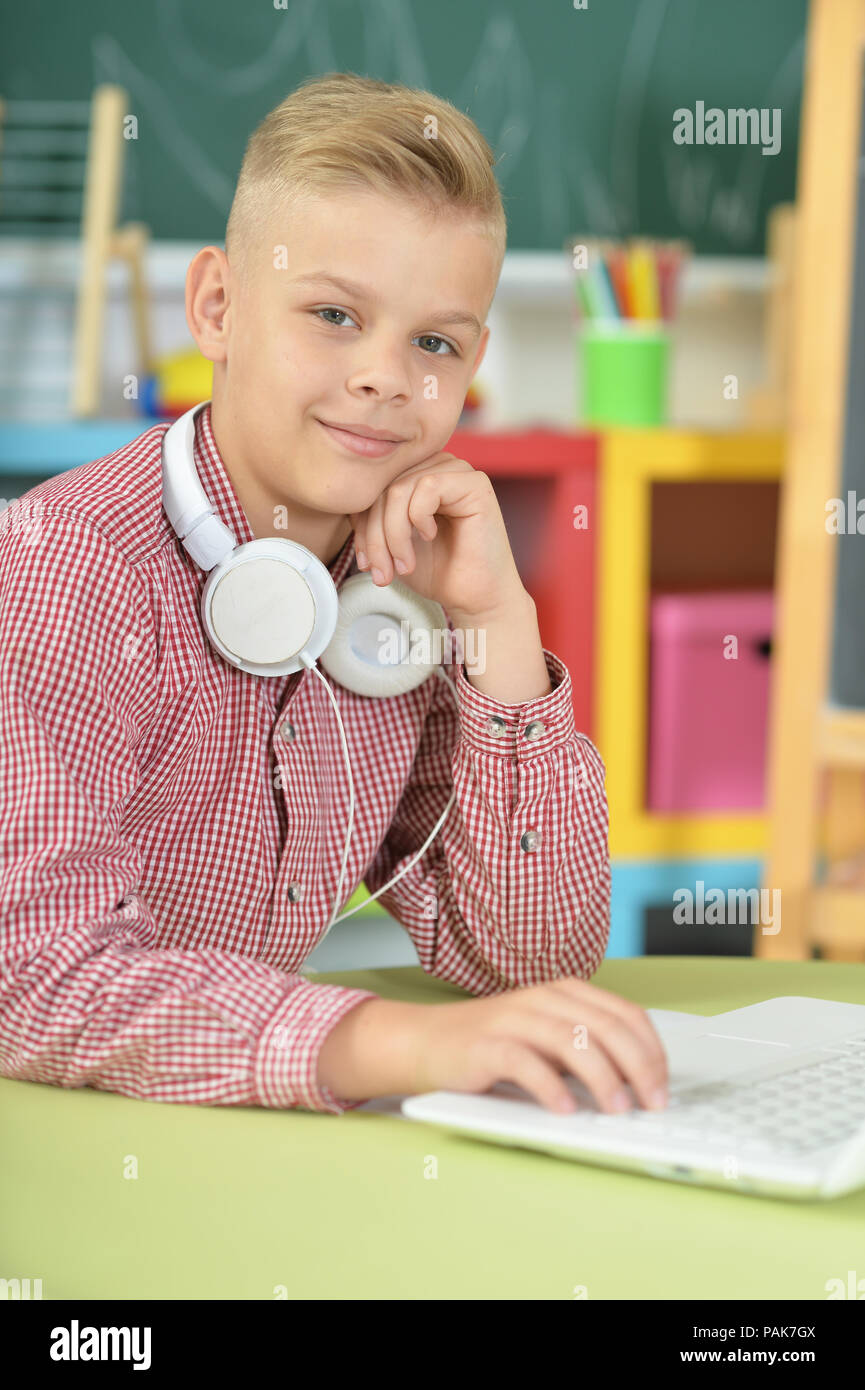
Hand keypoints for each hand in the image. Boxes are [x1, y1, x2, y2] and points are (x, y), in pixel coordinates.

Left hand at [349, 452, 525, 620]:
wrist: (473, 597)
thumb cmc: (437, 571)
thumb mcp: (390, 542)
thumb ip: (371, 517)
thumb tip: (345, 504)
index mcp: (417, 475)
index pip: (374, 486)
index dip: (361, 524)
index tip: (365, 563)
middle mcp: (437, 466)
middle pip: (384, 487)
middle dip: (374, 535)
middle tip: (380, 571)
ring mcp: (457, 471)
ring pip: (399, 489)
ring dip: (393, 534)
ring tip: (403, 565)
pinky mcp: (475, 482)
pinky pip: (426, 487)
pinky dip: (418, 519)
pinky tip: (430, 536)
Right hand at [409, 978, 668, 1113]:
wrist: (427, 1041)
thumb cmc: (494, 1044)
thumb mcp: (550, 1039)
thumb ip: (589, 1049)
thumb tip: (639, 1083)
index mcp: (567, 993)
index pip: (626, 1014)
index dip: (652, 1051)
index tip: (664, 1086)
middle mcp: (544, 999)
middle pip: (607, 1027)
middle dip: (639, 1067)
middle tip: (652, 1103)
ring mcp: (515, 1019)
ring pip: (573, 1041)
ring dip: (603, 1078)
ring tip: (618, 1109)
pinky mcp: (487, 1045)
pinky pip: (525, 1063)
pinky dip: (550, 1087)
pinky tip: (565, 1109)